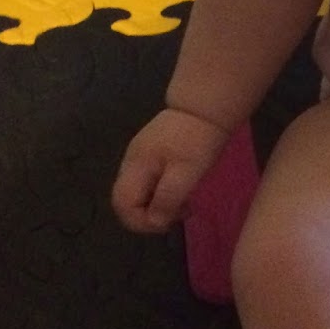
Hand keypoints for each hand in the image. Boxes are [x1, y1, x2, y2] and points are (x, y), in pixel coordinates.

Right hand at [111, 107, 233, 233]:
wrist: (207, 106)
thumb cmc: (198, 140)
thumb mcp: (187, 172)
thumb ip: (167, 199)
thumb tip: (154, 221)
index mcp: (136, 166)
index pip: (122, 204)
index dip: (141, 221)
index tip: (169, 222)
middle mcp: (131, 161)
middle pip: (126, 200)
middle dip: (149, 215)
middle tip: (179, 214)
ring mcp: (140, 154)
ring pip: (138, 191)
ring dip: (156, 204)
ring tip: (183, 203)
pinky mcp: (151, 151)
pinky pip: (147, 180)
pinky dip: (160, 191)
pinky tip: (180, 188)